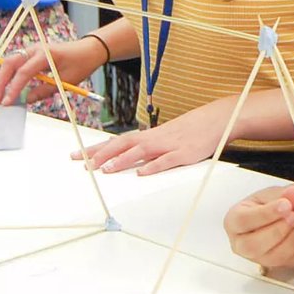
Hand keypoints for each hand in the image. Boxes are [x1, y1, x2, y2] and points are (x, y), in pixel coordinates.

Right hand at [0, 39, 99, 105]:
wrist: (88, 50)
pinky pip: (15, 64)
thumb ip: (43, 91)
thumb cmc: (80, 65)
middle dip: (0, 83)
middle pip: (10, 64)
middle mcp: (35, 49)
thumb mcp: (65, 82)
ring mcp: (32, 50)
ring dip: (0, 79)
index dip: (13, 89)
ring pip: (9, 63)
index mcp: (45, 55)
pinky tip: (2, 89)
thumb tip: (25, 101)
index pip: (23, 72)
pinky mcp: (31, 54)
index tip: (6, 103)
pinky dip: (7, 76)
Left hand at [75, 99, 234, 175]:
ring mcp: (169, 145)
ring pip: (142, 152)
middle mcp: (155, 138)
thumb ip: (146, 148)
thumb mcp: (164, 137)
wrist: (215, 119)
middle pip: (124, 144)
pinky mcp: (184, 154)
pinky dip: (154, 167)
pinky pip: (167, 161)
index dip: (96, 148)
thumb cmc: (189, 130)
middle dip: (103, 154)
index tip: (77, 155)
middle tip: (84, 164)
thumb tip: (125, 159)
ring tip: (107, 170)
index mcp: (149, 135)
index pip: (117, 141)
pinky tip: (143, 174)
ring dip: (123, 160)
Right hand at [224, 185, 293, 270]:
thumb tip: (292, 193)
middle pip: (253, 245)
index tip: (285, 205)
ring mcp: (256, 258)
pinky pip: (286, 262)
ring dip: (290, 239)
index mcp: (233, 222)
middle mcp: (240, 244)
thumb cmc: (268, 205)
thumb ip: (282, 194)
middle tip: (293, 216)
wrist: (279, 216)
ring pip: (271, 257)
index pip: (243, 221)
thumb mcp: (272, 193)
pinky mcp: (274, 265)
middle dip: (277, 230)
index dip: (265, 214)